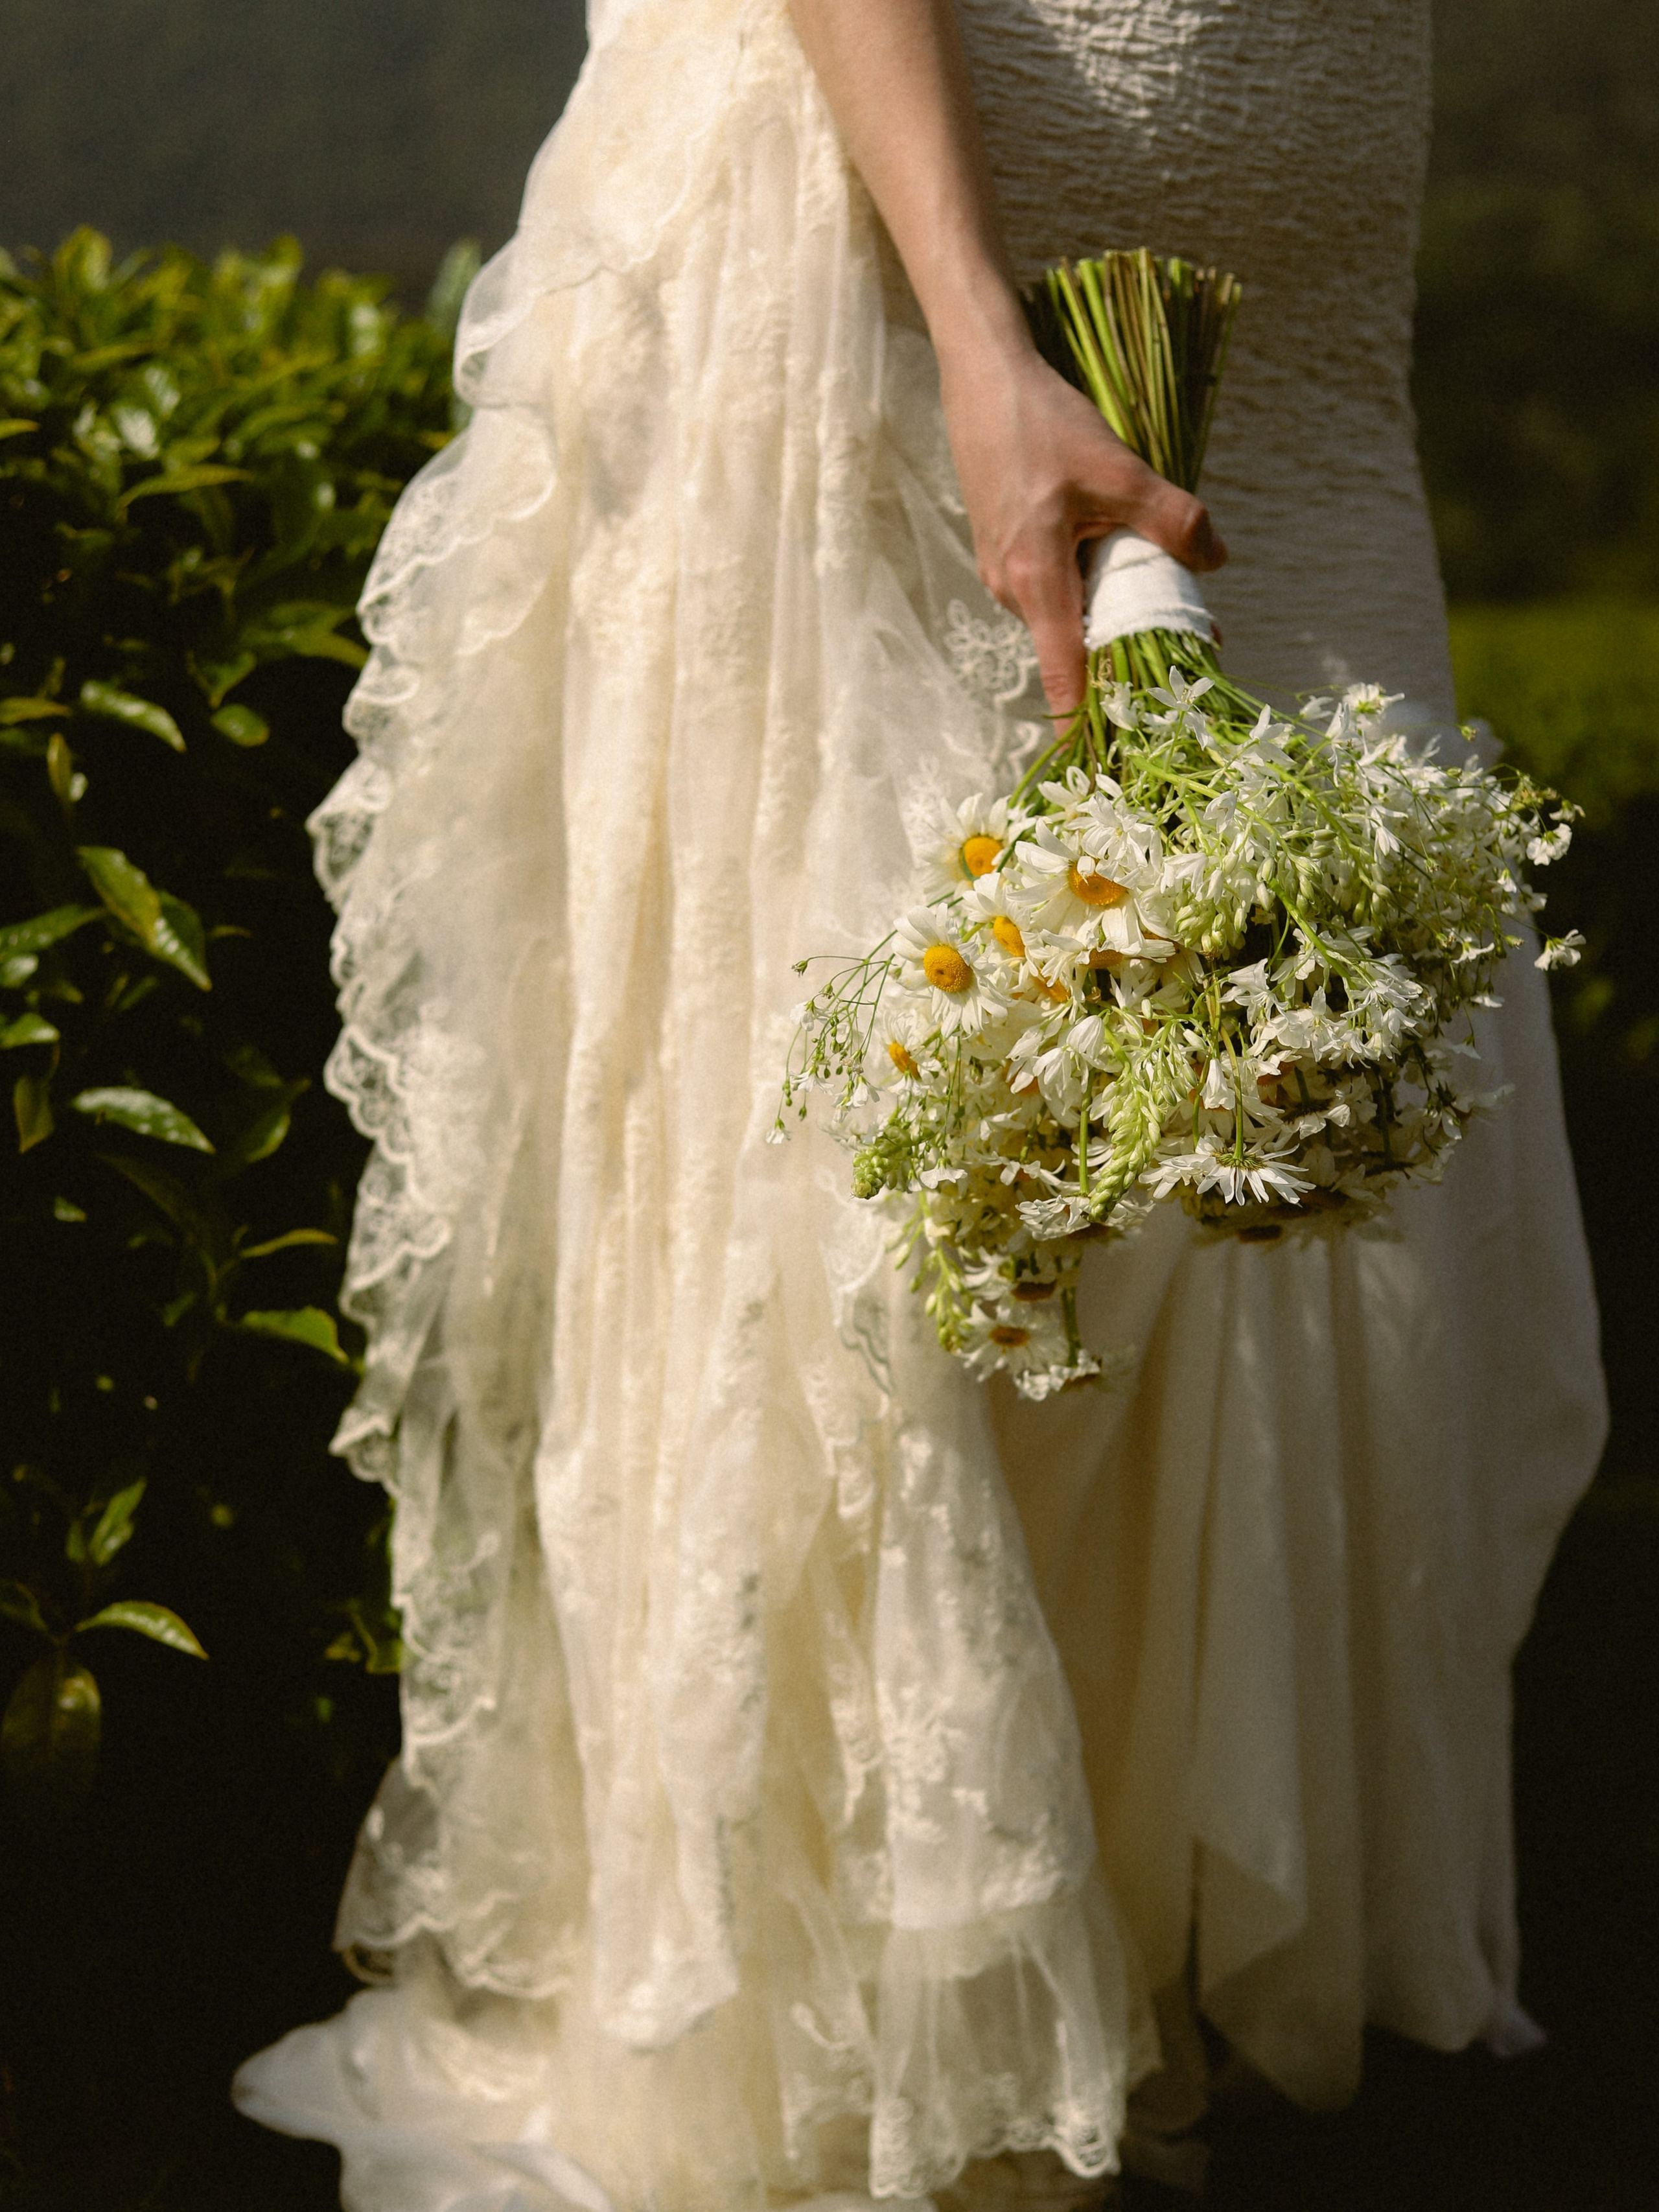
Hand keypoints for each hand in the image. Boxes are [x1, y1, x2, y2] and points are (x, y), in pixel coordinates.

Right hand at [939, 336, 1226, 714]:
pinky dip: (1087, 584)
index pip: (1064, 676)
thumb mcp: (1120, 470)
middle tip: (1192, 644)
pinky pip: (1053, 589)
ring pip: (1066, 615)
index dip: (1090, 724)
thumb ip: (1173, 520)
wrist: (984, 380)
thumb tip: (1217, 561)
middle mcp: (1012, 590)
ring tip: (1162, 590)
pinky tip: (1113, 552)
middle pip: (1074, 647)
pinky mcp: (1003, 552)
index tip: (1114, 761)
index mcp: (1037, 581)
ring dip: (1109, 612)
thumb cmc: (1044, 424)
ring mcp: (1002, 573)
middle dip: (1125, 654)